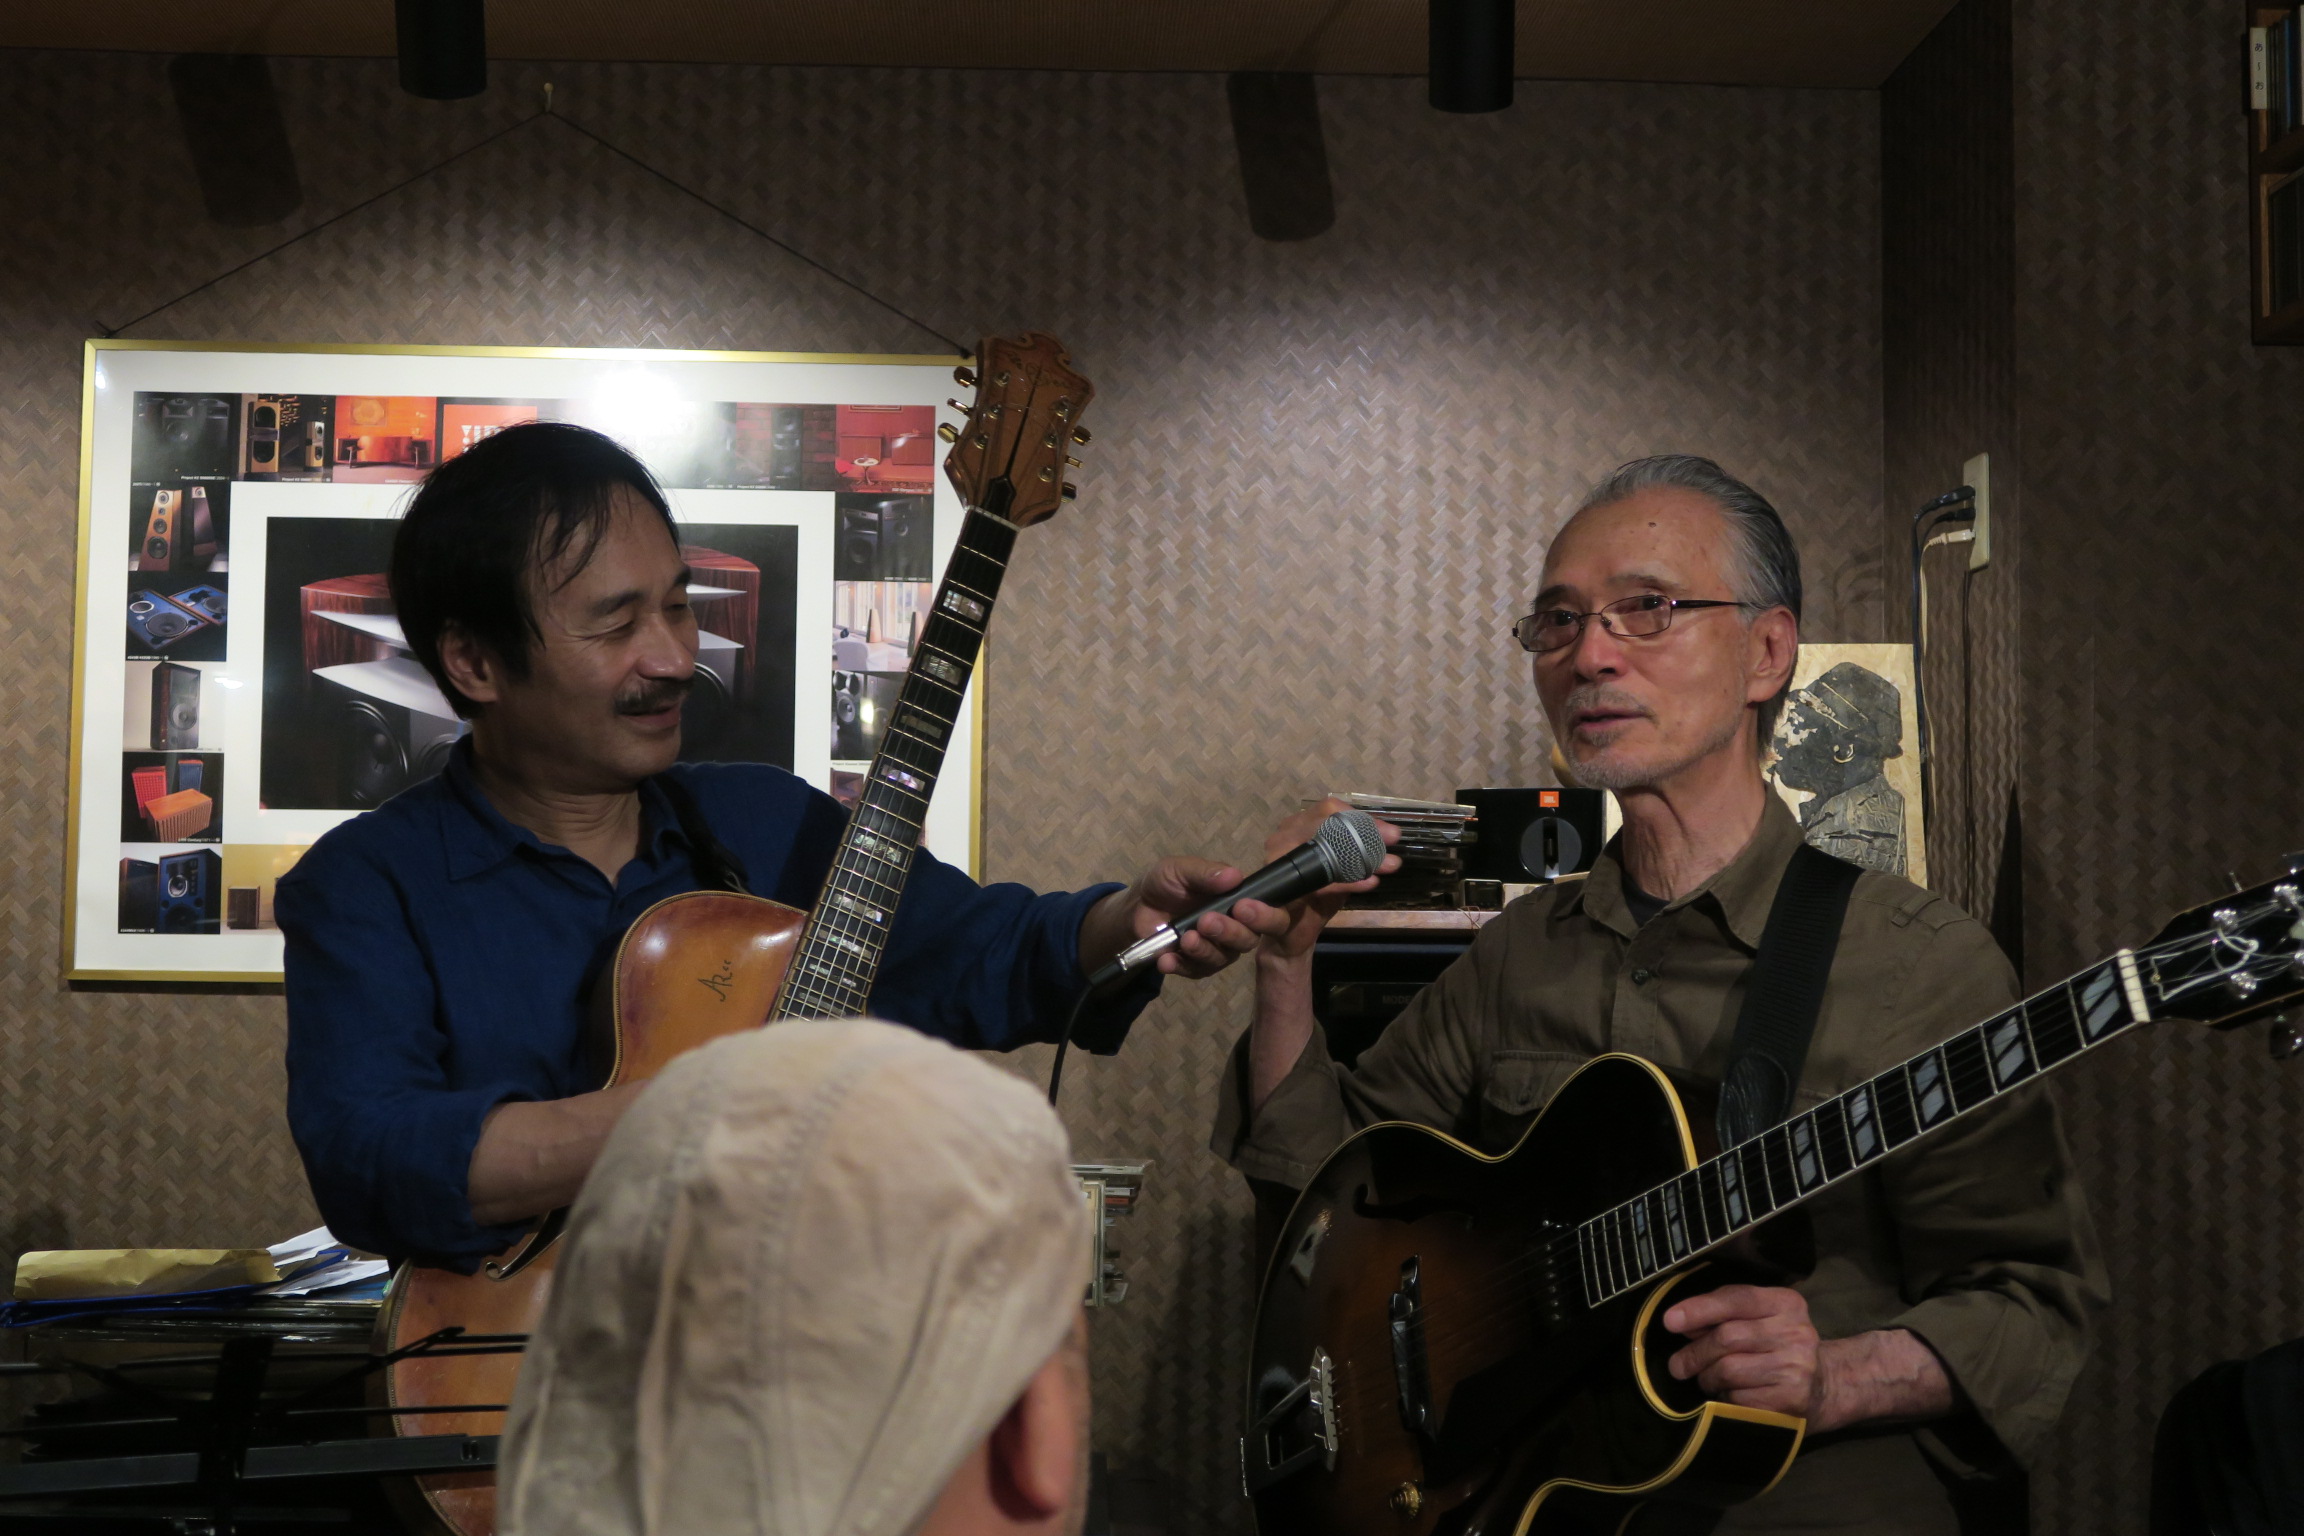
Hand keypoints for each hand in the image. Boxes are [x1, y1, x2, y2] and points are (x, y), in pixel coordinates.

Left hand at [1078, 855, 1262, 980]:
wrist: (1137, 907)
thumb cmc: (1166, 883)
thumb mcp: (1180, 870)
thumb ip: (1205, 873)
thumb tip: (1234, 876)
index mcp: (1238, 901)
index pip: (1263, 912)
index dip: (1261, 915)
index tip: (1242, 908)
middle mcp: (1235, 927)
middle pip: (1247, 940)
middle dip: (1229, 933)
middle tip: (1206, 922)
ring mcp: (1217, 949)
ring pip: (1222, 958)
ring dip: (1204, 950)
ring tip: (1185, 939)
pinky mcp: (1197, 965)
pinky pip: (1196, 971)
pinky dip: (1182, 965)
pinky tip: (1167, 959)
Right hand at [1224, 797, 1401, 962]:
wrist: (1292, 936)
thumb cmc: (1316, 898)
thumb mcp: (1341, 870)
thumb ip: (1360, 852)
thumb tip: (1391, 836)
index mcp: (1296, 827)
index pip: (1329, 809)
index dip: (1362, 818)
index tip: (1391, 833)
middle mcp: (1282, 838)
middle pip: (1326, 822)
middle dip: (1365, 834)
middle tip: (1392, 846)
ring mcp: (1277, 861)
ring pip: (1323, 848)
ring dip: (1360, 857)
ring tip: (1386, 866)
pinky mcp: (1281, 887)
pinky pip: (1320, 880)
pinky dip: (1348, 881)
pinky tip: (1369, 883)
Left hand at [1662, 1283, 1821, 1421]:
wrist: (1826, 1387)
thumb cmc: (1778, 1348)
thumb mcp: (1759, 1320)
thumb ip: (1723, 1315)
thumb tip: (1679, 1322)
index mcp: (1786, 1304)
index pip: (1737, 1299)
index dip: (1699, 1309)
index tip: (1669, 1321)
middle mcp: (1796, 1332)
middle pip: (1726, 1337)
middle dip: (1694, 1353)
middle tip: (1678, 1365)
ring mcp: (1796, 1368)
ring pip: (1728, 1370)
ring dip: (1706, 1378)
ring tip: (1708, 1381)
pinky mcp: (1791, 1400)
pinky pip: (1737, 1398)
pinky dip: (1723, 1398)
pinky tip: (1730, 1396)